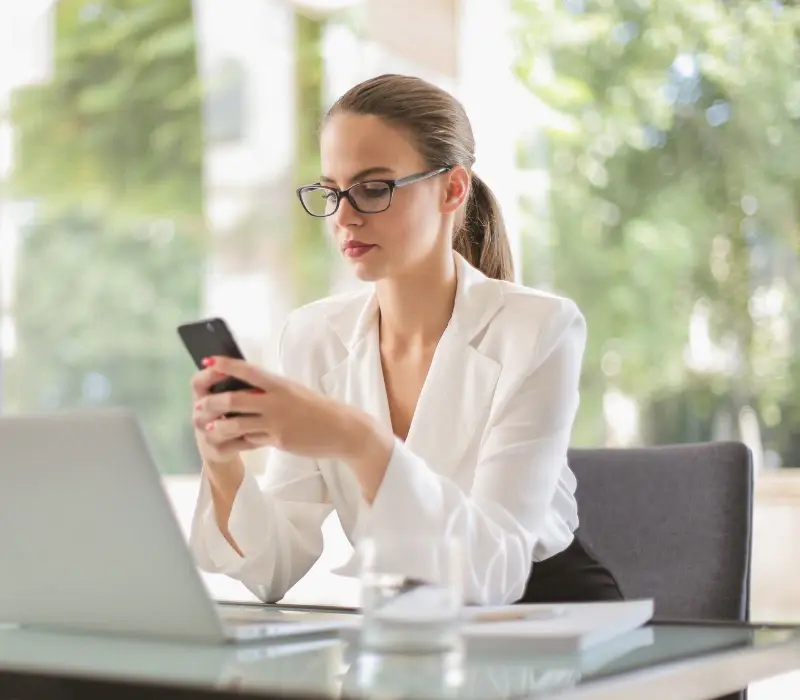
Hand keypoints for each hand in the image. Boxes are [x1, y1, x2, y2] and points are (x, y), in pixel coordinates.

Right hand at [190, 365, 262, 467]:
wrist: (224, 447)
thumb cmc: (230, 414)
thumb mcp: (231, 396)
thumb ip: (235, 383)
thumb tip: (249, 368)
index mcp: (202, 396)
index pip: (197, 382)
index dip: (210, 374)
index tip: (228, 370)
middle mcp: (199, 414)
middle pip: (208, 404)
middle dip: (229, 400)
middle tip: (253, 396)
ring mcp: (205, 434)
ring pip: (221, 426)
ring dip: (241, 421)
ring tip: (261, 416)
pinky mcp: (217, 450)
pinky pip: (234, 444)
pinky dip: (250, 440)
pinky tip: (263, 436)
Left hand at [196, 356, 394, 499]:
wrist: (342, 429)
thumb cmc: (314, 407)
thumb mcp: (293, 391)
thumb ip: (269, 389)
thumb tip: (240, 388)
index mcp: (280, 383)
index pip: (247, 370)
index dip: (225, 365)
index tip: (206, 361)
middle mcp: (276, 401)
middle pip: (234, 398)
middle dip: (212, 402)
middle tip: (199, 405)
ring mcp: (277, 422)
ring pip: (237, 423)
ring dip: (218, 425)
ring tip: (207, 427)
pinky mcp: (279, 441)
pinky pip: (250, 439)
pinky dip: (237, 439)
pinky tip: (228, 439)